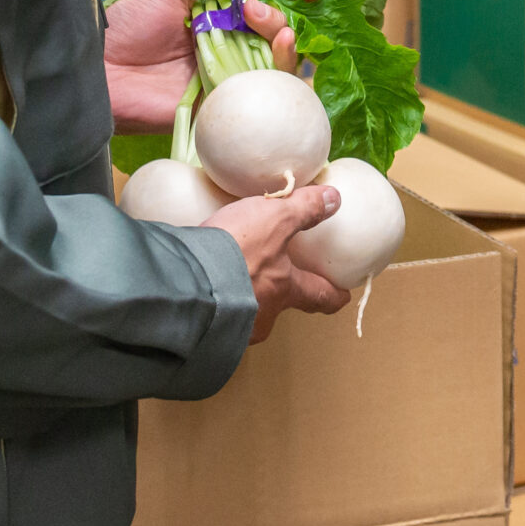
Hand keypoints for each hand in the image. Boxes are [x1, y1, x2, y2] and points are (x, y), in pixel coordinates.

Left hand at [104, 0, 326, 132]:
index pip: (266, 8)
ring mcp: (231, 78)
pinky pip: (266, 95)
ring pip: (279, 64)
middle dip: (282, 17)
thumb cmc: (128, 26)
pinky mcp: (227, 105)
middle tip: (254, 9)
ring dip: (286, 43)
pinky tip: (278, 52)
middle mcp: (230, 49)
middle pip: (278, 35)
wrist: (101, 69)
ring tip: (273, 31)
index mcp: (219, 20)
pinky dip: (281, 74)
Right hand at [204, 185, 351, 343]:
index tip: (342, 296)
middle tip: (276, 280)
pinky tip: (205, 283)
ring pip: (247, 313)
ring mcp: (233, 327)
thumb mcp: (273, 219)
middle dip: (279, 295)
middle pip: (280, 307)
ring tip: (233, 276)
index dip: (333, 296)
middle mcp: (263, 316)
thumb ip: (303, 209)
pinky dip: (217, 299)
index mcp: (286, 291)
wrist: (182, 279)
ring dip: (245, 297)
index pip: (320, 297)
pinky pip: (218, 313)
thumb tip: (335, 198)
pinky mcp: (203, 325)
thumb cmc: (237, 250)